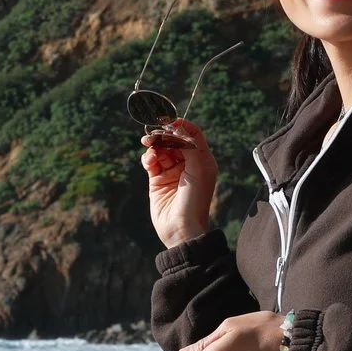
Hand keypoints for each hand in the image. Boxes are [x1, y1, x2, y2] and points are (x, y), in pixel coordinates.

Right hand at [143, 118, 217, 249]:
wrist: (181, 228)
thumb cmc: (195, 200)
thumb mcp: (199, 169)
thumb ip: (189, 145)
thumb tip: (177, 127)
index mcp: (202, 160)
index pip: (192, 134)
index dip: (181, 126)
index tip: (170, 122)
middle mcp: (187, 164)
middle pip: (174, 139)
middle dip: (164, 135)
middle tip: (154, 134)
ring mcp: (171, 171)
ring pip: (160, 149)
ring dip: (154, 145)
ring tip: (148, 145)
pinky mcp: (157, 180)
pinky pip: (151, 161)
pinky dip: (148, 157)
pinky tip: (149, 161)